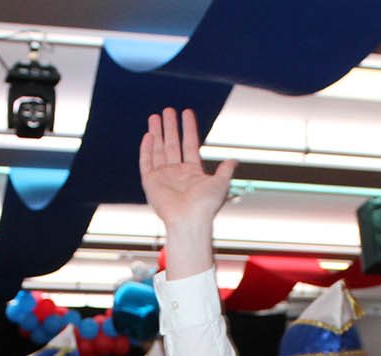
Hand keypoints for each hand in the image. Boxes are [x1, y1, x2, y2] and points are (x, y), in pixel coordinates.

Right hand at [139, 108, 235, 278]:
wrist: (189, 220)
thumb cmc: (206, 206)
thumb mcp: (221, 184)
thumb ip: (225, 170)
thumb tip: (234, 160)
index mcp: (192, 172)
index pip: (189, 144)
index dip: (189, 128)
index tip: (187, 112)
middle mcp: (177, 173)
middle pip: (172, 144)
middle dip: (170, 127)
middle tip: (168, 110)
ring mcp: (163, 177)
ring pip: (158, 149)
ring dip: (157, 132)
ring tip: (155, 116)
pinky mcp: (150, 183)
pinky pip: (146, 162)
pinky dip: (146, 149)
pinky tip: (149, 135)